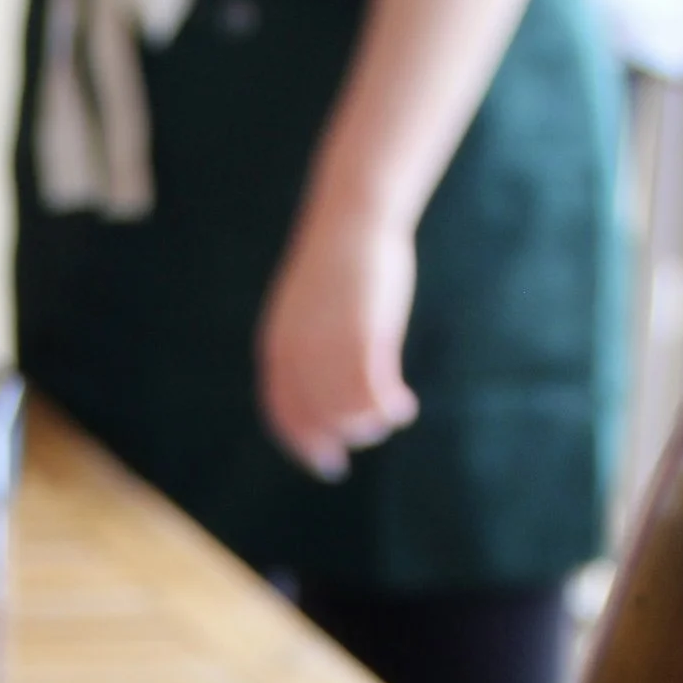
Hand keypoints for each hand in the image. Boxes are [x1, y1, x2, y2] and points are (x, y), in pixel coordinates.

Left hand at [257, 195, 418, 480]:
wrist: (354, 219)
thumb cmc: (337, 263)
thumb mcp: (310, 310)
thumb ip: (308, 348)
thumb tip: (318, 383)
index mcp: (278, 345)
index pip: (282, 411)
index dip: (303, 443)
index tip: (326, 463)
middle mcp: (297, 352)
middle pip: (316, 417)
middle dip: (341, 439)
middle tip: (366, 440)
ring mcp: (329, 345)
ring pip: (346, 411)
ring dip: (370, 424)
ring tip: (390, 419)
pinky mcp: (365, 335)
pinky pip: (374, 390)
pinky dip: (389, 407)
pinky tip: (405, 407)